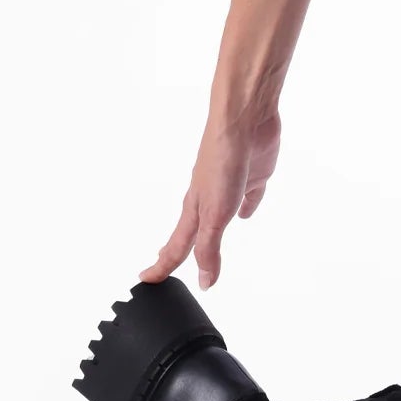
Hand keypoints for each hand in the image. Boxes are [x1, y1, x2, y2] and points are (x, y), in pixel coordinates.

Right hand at [139, 100, 282, 290]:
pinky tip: (247, 211)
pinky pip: (249, 196)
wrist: (244, 119)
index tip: (147, 280)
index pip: (176, 246)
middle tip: (165, 262)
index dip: (162, 266)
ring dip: (212, 230)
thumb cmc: (224, 160)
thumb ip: (210, 248)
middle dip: (178, 249)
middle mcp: (208, 198)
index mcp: (195, 208)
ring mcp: (230, 184)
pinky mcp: (253, 173)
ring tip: (206, 242)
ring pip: (218, 215)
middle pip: (192, 231)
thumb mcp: (216, 214)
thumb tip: (205, 281)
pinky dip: (248, 206)